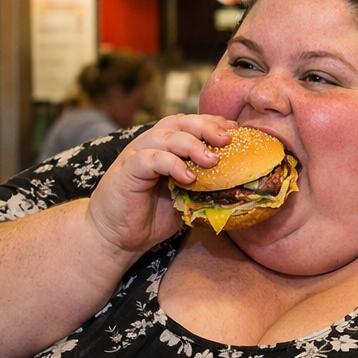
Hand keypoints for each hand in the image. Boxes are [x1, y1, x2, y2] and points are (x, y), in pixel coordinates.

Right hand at [85, 114, 236, 254]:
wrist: (117, 236)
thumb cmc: (153, 215)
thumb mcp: (187, 197)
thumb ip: (206, 184)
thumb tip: (240, 183)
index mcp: (166, 147)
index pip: (191, 123)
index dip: (213, 123)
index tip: (237, 130)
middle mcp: (151, 145)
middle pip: (179, 122)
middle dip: (205, 126)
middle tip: (227, 140)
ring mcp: (137, 155)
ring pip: (165, 136)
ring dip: (191, 144)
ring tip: (211, 160)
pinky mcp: (127, 171)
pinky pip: (149, 159)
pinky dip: (171, 164)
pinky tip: (187, 177)